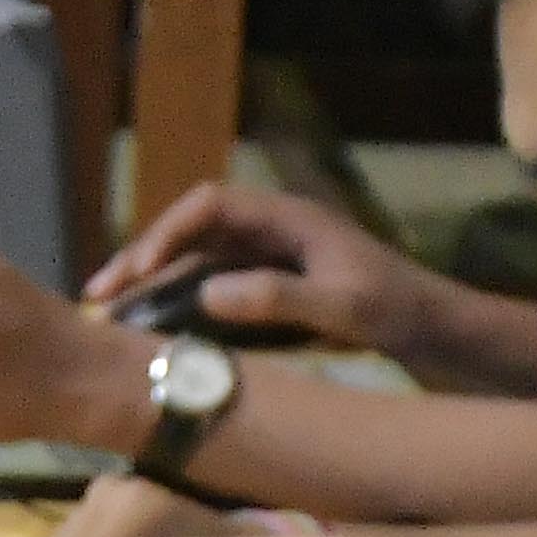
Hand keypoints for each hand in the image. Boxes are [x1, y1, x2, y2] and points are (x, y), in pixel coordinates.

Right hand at [82, 179, 449, 361]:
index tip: (140, 269)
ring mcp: (270, 259)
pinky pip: (213, 287)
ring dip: (155, 284)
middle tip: (100, 295)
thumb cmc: (397, 310)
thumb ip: (278, 298)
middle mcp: (272, 230)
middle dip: (144, 258)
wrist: (436, 330)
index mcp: (287, 218)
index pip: (210, 206)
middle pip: (192, 231)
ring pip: (197, 261)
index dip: (168, 232)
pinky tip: (156, 331)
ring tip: (112, 314)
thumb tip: (207, 294)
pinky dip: (180, 304)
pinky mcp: (273, 288)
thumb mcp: (342, 307)